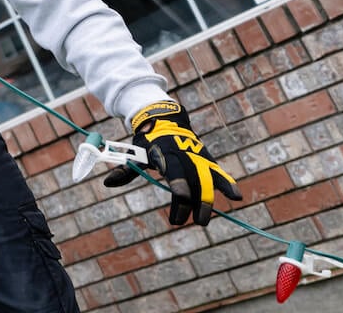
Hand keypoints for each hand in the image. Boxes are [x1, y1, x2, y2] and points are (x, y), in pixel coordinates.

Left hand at [103, 100, 240, 225]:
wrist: (165, 118)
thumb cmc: (147, 142)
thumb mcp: (135, 154)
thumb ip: (125, 171)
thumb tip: (107, 183)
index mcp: (164, 155)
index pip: (175, 176)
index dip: (179, 192)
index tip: (179, 209)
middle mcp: (184, 155)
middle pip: (194, 182)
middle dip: (196, 203)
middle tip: (195, 223)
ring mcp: (196, 156)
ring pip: (207, 179)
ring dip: (209, 200)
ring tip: (206, 220)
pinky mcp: (206, 158)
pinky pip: (218, 172)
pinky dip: (227, 183)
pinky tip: (236, 197)